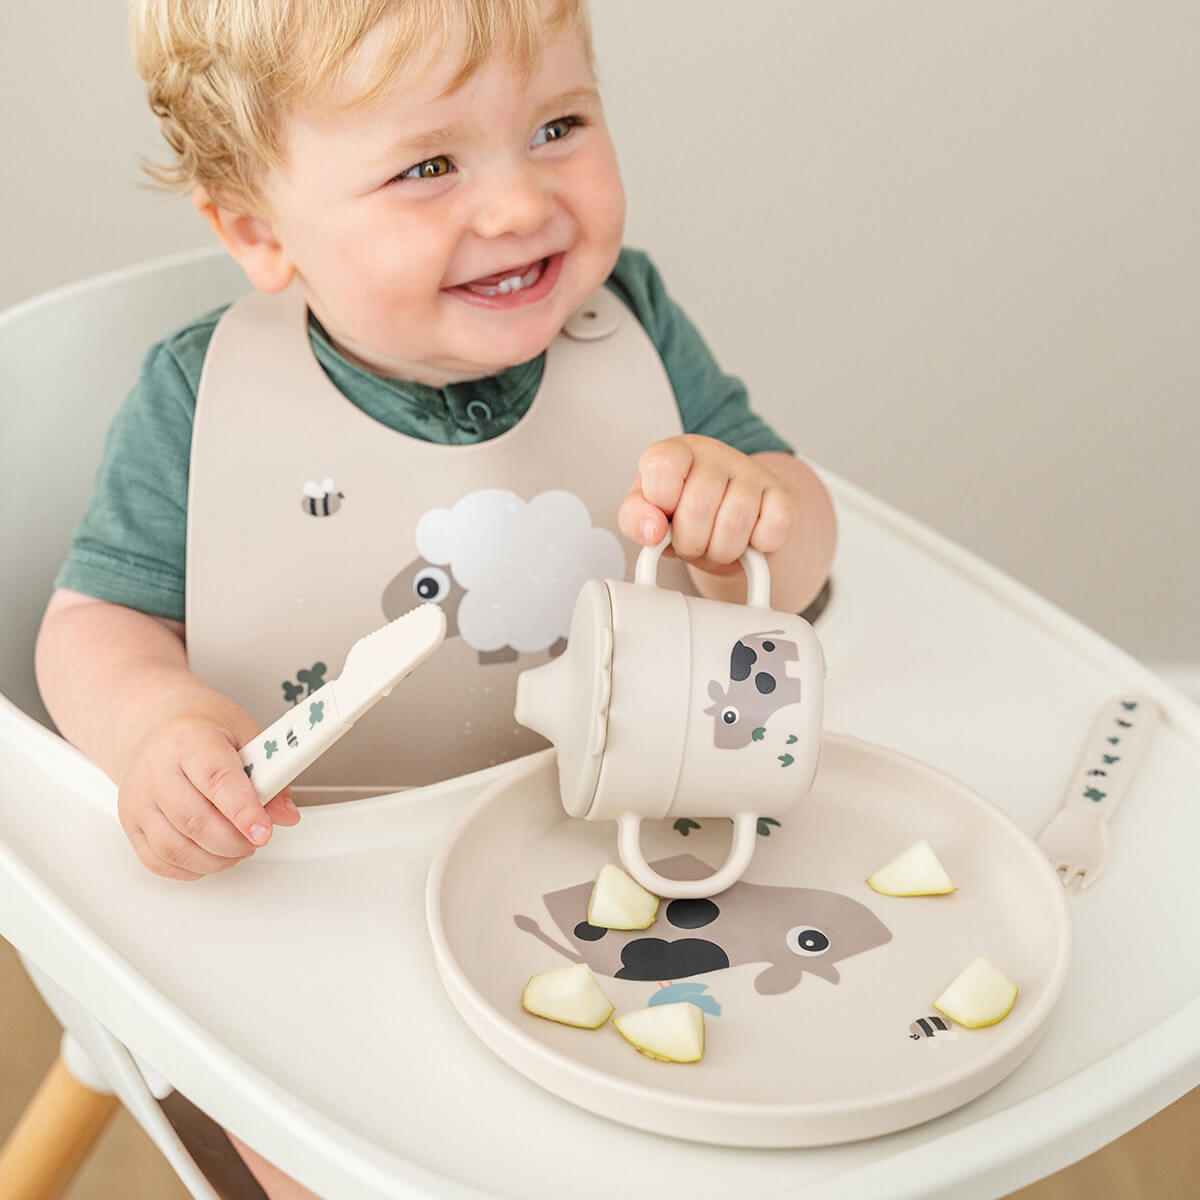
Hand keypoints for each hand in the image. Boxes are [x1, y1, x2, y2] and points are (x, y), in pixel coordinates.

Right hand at [116, 691, 299, 880]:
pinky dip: (190, 868)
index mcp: (190, 740)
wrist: (154, 724)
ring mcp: (139, 798)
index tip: (264, 831)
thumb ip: (269, 773)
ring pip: (175, 847)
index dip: (244, 811)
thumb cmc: (200, 727)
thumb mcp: (244, 733)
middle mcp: (156, 769)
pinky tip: (210, 855)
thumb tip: (285, 814)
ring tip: (237, 847)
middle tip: (256, 838)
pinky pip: (157, 860)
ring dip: (215, 859)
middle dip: (234, 841)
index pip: (217, 781)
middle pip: (195, 820)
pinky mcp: (130, 822)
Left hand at [619, 435, 797, 576]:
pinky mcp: (783, 496)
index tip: (665, 514)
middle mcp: (716, 454)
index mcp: (677, 452)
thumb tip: (651, 530)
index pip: (661, 466)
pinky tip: (748, 538)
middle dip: (690, 542)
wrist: (729, 525)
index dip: (660, 502)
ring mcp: (753, 472)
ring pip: (735, 523)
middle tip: (692, 541)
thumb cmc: (684, 515)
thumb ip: (635, 518)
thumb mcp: (649, 515)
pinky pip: (772, 530)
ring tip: (716, 543)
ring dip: (721, 550)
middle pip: (698, 507)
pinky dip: (757, 548)